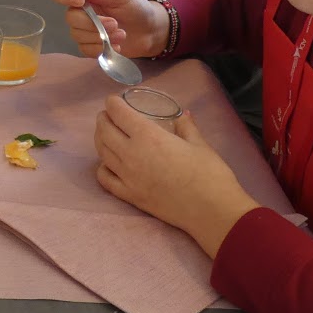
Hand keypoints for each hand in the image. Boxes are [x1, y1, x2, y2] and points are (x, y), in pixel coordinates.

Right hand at [46, 0, 169, 58]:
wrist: (151, 31)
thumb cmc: (136, 8)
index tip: (80, 1)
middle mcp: (81, 13)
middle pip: (71, 19)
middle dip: (93, 24)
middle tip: (115, 24)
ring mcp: (84, 31)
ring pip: (78, 36)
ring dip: (100, 37)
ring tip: (121, 34)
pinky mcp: (91, 47)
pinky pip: (85, 50)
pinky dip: (100, 49)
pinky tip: (116, 46)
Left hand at [93, 96, 259, 256]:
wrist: (211, 211)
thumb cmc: (210, 174)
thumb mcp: (200, 144)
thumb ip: (187, 127)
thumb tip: (183, 115)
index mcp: (149, 136)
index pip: (119, 114)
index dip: (113, 103)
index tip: (113, 100)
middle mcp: (131, 154)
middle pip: (105, 131)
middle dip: (103, 119)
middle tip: (108, 115)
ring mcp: (127, 177)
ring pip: (102, 152)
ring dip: (100, 139)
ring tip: (106, 134)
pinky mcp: (129, 196)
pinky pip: (105, 178)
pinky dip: (102, 167)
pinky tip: (108, 163)